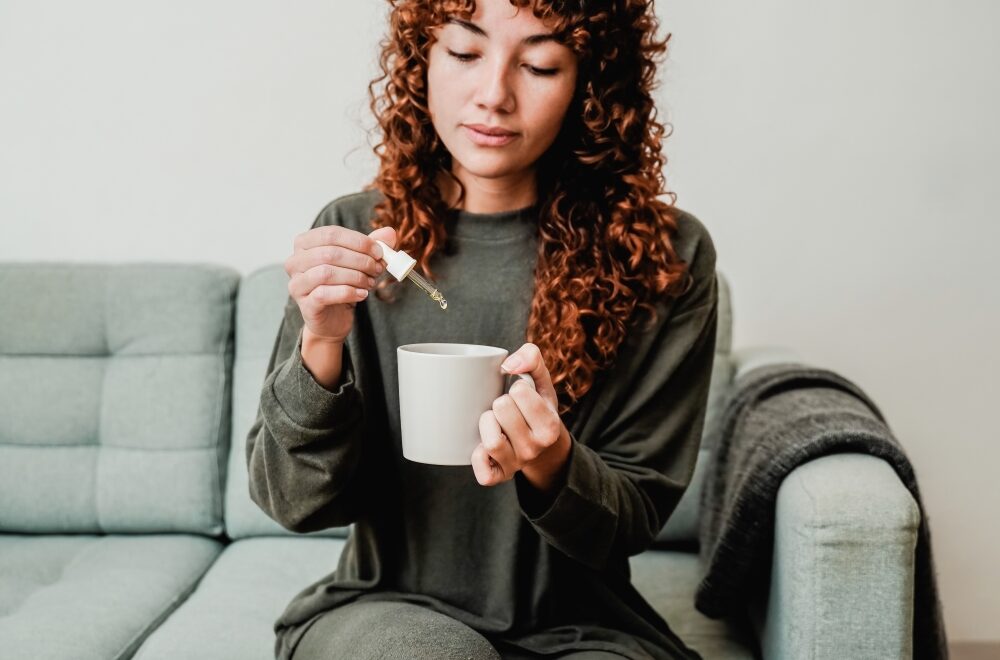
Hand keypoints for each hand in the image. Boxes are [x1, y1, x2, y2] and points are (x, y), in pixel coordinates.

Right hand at [284, 225, 395, 343]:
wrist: (333, 318)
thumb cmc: (342, 284)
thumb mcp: (359, 261)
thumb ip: (372, 245)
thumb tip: (389, 232)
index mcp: (305, 243)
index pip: (331, 234)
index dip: (359, 242)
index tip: (379, 252)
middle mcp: (295, 261)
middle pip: (330, 253)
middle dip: (360, 261)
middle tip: (377, 269)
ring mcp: (297, 283)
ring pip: (326, 273)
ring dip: (355, 277)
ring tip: (369, 282)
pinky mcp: (304, 304)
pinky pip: (324, 294)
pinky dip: (348, 293)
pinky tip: (362, 295)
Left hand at [473, 343, 571, 491]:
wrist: (540, 446)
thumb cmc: (535, 406)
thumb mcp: (541, 380)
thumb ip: (531, 358)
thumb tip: (508, 365)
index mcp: (550, 426)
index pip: (519, 391)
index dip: (516, 388)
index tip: (522, 396)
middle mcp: (535, 449)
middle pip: (501, 409)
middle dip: (500, 403)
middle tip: (507, 409)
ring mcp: (516, 465)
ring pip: (491, 440)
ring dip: (486, 423)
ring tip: (495, 423)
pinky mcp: (498, 477)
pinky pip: (483, 472)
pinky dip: (478, 456)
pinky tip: (484, 446)